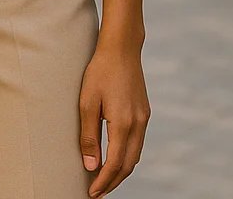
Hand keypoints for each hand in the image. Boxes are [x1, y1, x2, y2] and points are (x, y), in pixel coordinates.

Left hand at [77, 43, 150, 196]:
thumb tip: (91, 166)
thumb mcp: (87, 103)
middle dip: (113, 182)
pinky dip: (127, 156)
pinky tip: (115, 157)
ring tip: (104, 180)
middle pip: (128, 165)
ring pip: (135, 155)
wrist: (122, 48)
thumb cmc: (100, 72)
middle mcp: (138, 124)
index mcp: (123, 123)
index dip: (103, 181)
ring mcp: (144, 118)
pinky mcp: (144, 112)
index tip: (91, 193)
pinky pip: (138, 143)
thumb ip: (89, 136)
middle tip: (97, 193)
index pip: (114, 164)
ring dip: (121, 171)